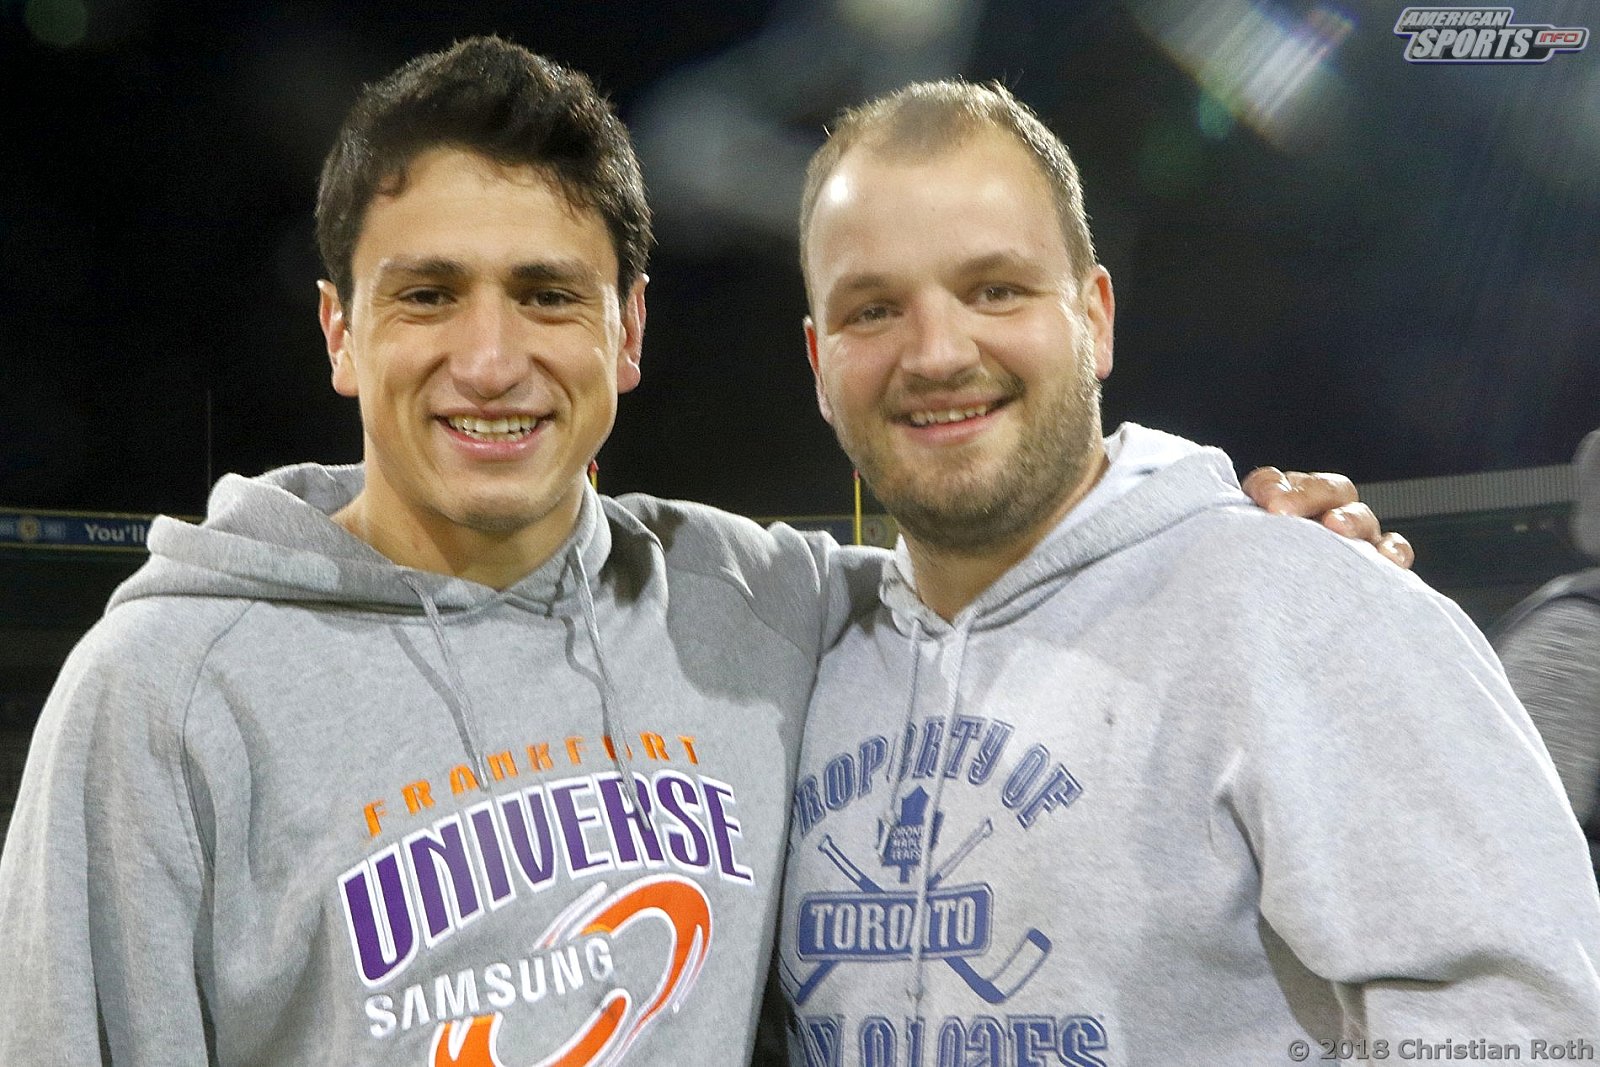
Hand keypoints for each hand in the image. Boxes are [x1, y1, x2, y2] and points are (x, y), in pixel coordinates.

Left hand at [1241, 467, 1414, 568]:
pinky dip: (1393, 551)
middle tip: (1285, 512)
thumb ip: (1241, 522)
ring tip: (1333, 527)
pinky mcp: (1378, 565)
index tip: (1265, 505)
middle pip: (1330, 489)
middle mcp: (1324, 514)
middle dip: (1309, 496)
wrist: (1270, 621)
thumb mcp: (1239, 548)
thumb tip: (1251, 508)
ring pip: (1361, 517)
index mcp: (1286, 504)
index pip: (1280, 482)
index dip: (1272, 487)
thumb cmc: (1253, 582)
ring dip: (1349, 519)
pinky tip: (1385, 561)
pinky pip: (1394, 550)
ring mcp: (1354, 538)